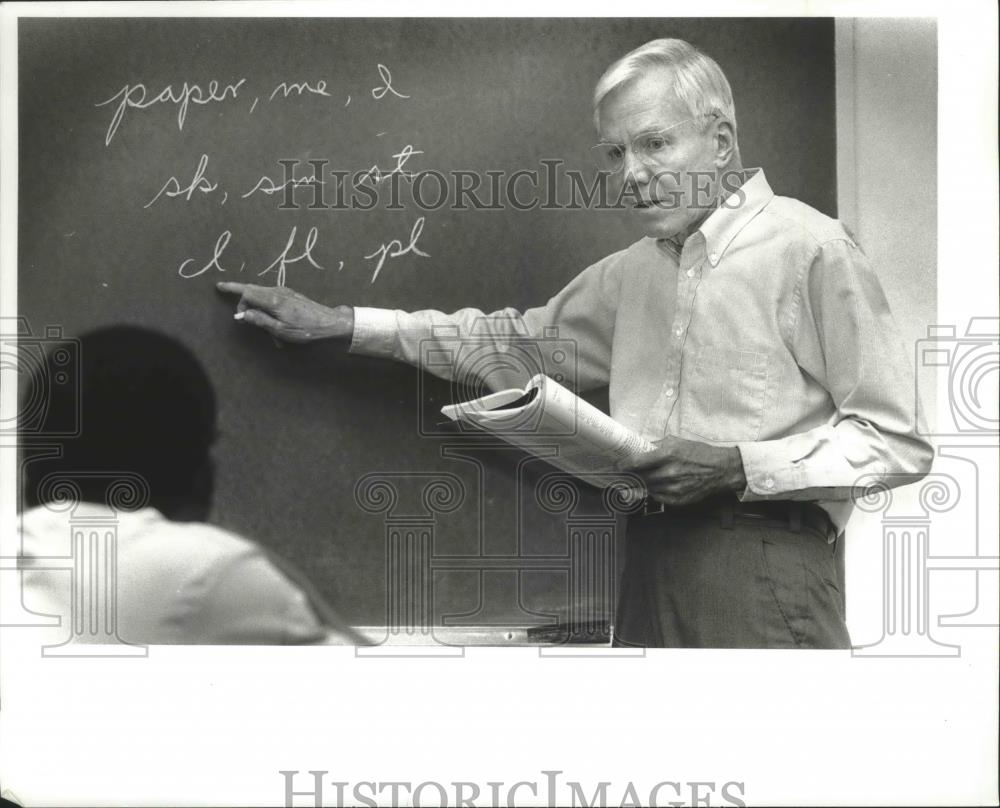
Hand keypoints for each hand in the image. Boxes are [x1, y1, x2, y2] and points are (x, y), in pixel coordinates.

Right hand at [216, 282, 353, 343]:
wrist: (329, 322)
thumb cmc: (306, 329)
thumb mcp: (280, 330)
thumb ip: (259, 321)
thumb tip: (241, 314)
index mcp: (273, 299)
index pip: (247, 292)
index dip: (235, 295)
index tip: (224, 295)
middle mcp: (277, 291)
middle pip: (252, 290)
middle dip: (241, 298)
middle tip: (230, 301)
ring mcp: (285, 291)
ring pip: (262, 295)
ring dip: (258, 310)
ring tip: (267, 332)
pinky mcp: (290, 295)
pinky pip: (272, 299)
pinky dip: (268, 310)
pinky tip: (276, 329)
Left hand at [618, 435, 746, 505]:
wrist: (721, 470)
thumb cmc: (698, 453)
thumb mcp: (676, 442)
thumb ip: (655, 446)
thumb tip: (637, 449)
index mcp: (667, 454)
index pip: (636, 463)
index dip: (623, 465)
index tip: (618, 465)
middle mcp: (669, 473)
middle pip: (639, 477)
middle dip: (632, 474)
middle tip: (627, 472)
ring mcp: (673, 488)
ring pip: (647, 488)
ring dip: (644, 482)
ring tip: (647, 476)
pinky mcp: (677, 500)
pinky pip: (657, 496)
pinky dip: (655, 490)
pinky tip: (660, 484)